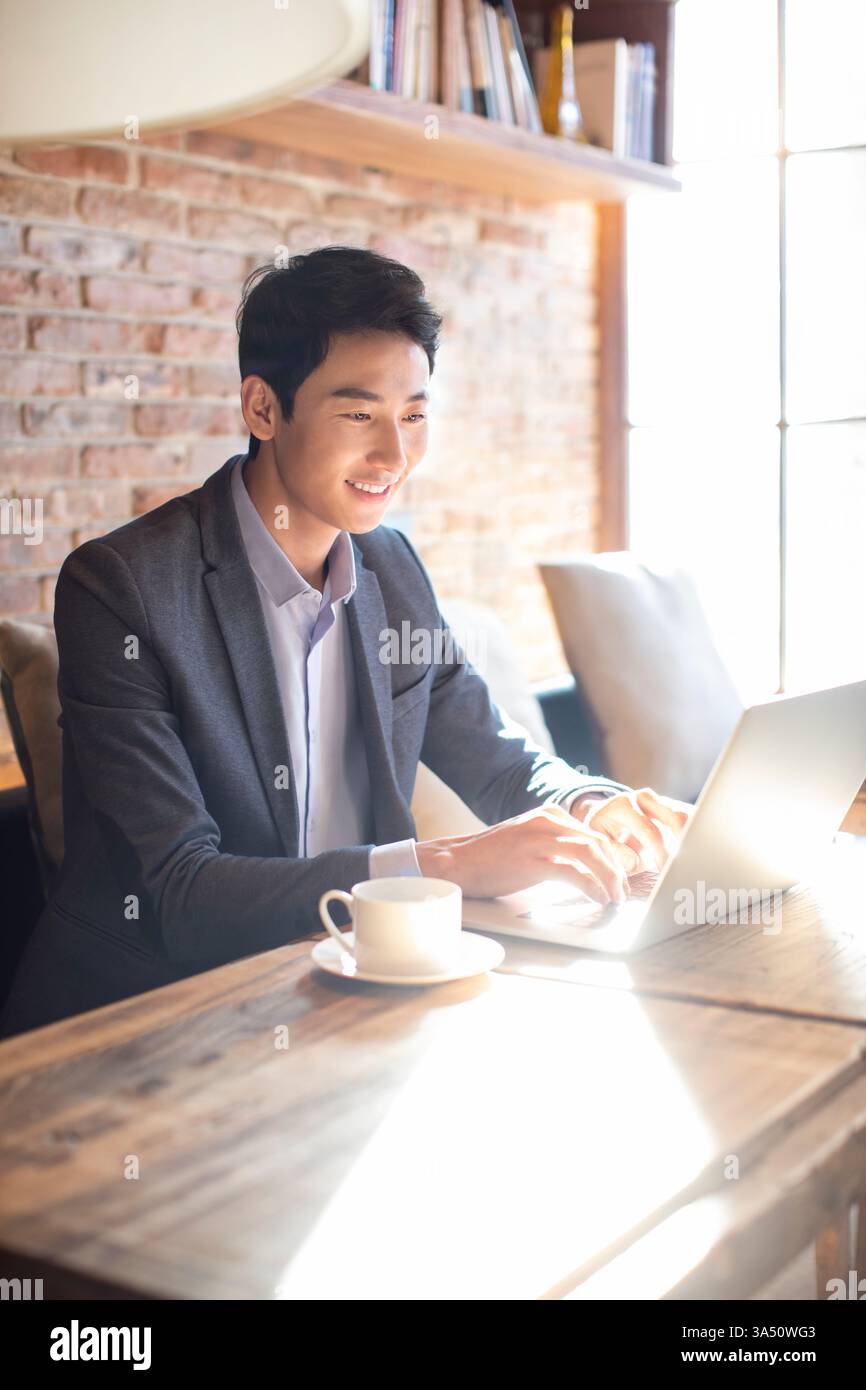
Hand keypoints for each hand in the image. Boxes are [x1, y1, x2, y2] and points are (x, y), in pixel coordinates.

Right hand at [415, 804, 637, 905]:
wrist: (458, 862)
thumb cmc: (493, 858)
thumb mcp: (530, 841)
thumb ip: (558, 846)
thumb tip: (591, 868)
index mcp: (550, 815)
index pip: (594, 833)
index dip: (614, 857)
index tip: (622, 878)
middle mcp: (547, 821)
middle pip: (597, 842)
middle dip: (616, 869)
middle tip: (623, 891)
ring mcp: (538, 839)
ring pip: (590, 853)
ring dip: (609, 877)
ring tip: (614, 897)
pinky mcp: (531, 861)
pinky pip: (572, 873)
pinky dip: (591, 887)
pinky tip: (597, 899)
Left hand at [574, 787, 693, 872]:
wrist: (606, 821)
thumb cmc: (605, 838)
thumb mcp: (601, 847)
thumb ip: (617, 856)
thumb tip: (634, 862)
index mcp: (622, 806)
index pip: (650, 832)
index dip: (663, 855)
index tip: (669, 873)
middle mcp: (643, 798)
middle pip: (675, 819)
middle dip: (686, 845)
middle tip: (691, 866)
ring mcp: (659, 799)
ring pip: (688, 815)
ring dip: (697, 837)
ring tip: (700, 858)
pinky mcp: (671, 806)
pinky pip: (691, 818)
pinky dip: (698, 834)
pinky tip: (702, 851)